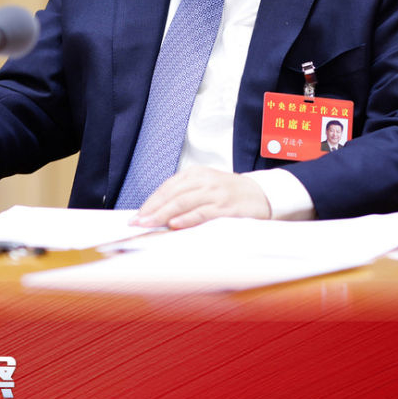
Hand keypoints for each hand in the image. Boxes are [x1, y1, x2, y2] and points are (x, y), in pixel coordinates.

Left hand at [135, 167, 270, 229]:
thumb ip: (184, 197)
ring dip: (163, 215)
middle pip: (171, 195)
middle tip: (136, 223)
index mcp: (196, 174)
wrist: (261, 194)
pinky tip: (174, 224)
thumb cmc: (229, 194)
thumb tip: (158, 214)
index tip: (136, 216)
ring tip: (148, 224)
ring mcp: (215, 193)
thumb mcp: (205, 188)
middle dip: (151, 210)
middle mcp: (204, 181)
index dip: (150, 202)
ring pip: (183, 202)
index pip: (167, 188)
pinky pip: (202, 212)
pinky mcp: (225, 207)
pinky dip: (187, 218)